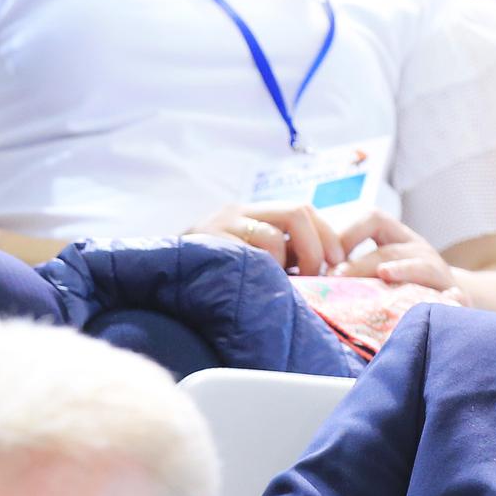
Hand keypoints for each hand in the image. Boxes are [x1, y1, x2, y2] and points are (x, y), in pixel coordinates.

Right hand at [188, 202, 344, 276]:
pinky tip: (259, 286)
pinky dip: (263, 272)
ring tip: (280, 285)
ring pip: (274, 236)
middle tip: (315, 276)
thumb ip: (279, 255)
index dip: (327, 235)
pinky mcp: (208, 244)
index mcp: (252, 213)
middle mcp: (237, 212)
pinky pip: (249, 255)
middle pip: (296, 213)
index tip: (336, 263)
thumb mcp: (248, 257)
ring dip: (287, 264)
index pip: (302, 210)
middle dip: (315, 248)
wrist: (158, 278)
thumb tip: (325, 269)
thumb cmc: (209, 276)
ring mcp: (220, 225)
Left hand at [332, 211, 468, 302]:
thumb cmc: (395, 284)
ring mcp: (438, 271)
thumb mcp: (371, 265)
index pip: (373, 219)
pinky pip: (449, 293)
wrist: (447, 298)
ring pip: (418, 265)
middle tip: (334, 278)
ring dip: (397, 270)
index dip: (347, 233)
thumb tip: (296, 268)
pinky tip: (424, 294)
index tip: (322, 259)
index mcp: (394, 237)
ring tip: (379, 277)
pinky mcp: (456, 296)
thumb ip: (342, 262)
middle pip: (388, 248)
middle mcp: (416, 249)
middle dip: (360, 263)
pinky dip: (438, 293)